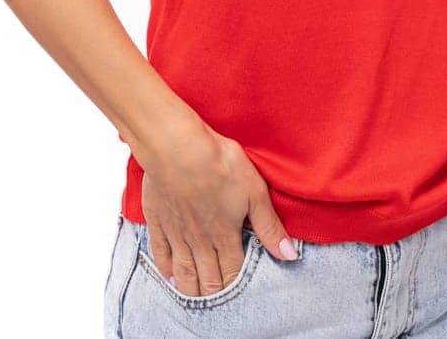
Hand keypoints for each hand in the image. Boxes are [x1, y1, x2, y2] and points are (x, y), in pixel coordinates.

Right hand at [135, 123, 297, 297]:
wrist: (177, 147)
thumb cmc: (219, 164)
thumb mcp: (255, 192)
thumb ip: (269, 227)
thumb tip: (290, 255)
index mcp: (226, 234)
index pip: (233, 272)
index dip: (237, 285)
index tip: (240, 292)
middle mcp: (200, 240)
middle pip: (207, 278)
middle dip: (214, 292)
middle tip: (217, 299)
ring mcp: (176, 231)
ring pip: (183, 271)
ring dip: (190, 288)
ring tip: (195, 295)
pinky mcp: (157, 219)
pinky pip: (160, 251)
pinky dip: (165, 267)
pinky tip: (168, 273)